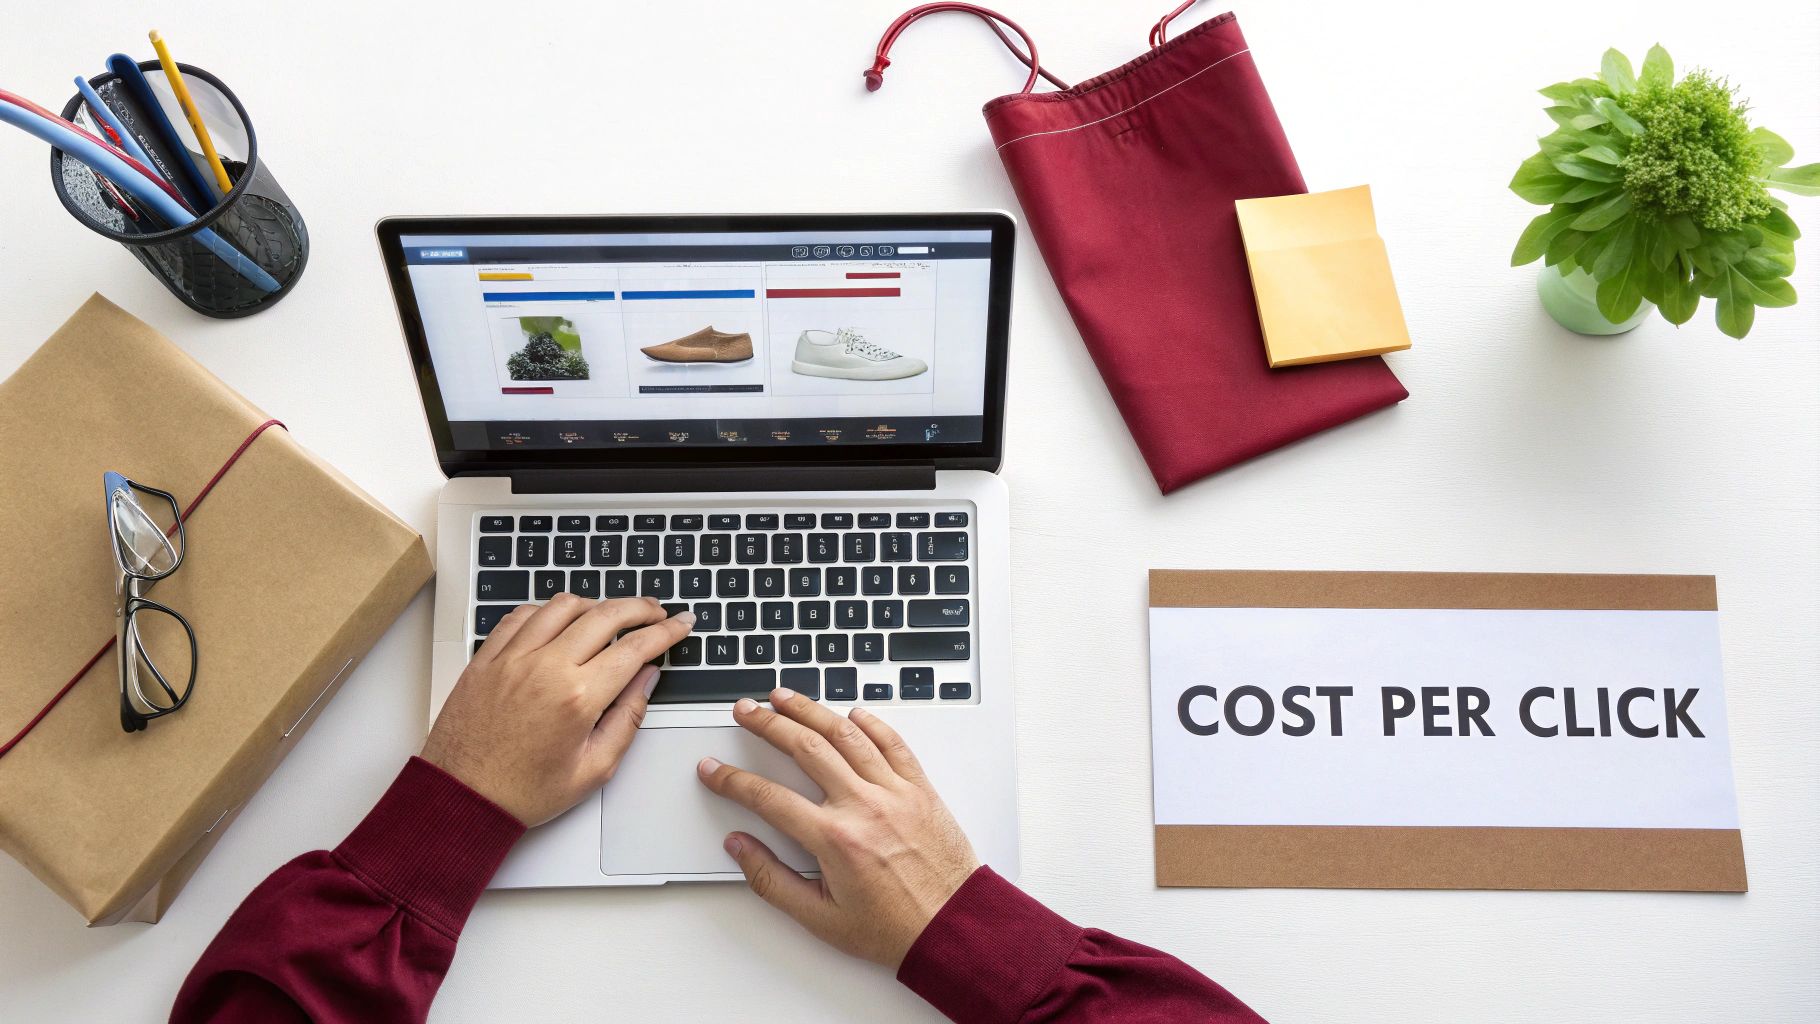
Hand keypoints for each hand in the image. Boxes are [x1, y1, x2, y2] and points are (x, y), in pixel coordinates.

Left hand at [421, 595, 692, 825]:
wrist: (461, 797)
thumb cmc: (522, 791)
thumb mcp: (593, 769)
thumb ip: (628, 718)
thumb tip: (647, 679)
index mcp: (578, 697)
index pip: (635, 648)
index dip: (666, 631)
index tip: (680, 623)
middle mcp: (546, 667)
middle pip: (605, 614)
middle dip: (639, 608)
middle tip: (655, 612)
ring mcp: (513, 657)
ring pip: (564, 605)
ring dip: (596, 604)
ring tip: (611, 615)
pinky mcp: (488, 657)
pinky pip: (523, 614)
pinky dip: (549, 610)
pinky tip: (560, 621)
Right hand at [697, 690, 979, 966]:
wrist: (953, 927)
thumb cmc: (893, 928)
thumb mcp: (820, 919)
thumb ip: (772, 881)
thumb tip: (739, 847)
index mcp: (835, 839)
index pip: (768, 798)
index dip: (732, 780)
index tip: (713, 769)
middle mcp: (864, 806)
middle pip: (805, 747)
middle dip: (768, 723)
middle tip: (745, 710)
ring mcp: (895, 792)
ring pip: (846, 735)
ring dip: (811, 710)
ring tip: (784, 697)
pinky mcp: (920, 789)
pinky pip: (893, 744)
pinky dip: (871, 724)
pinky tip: (852, 714)